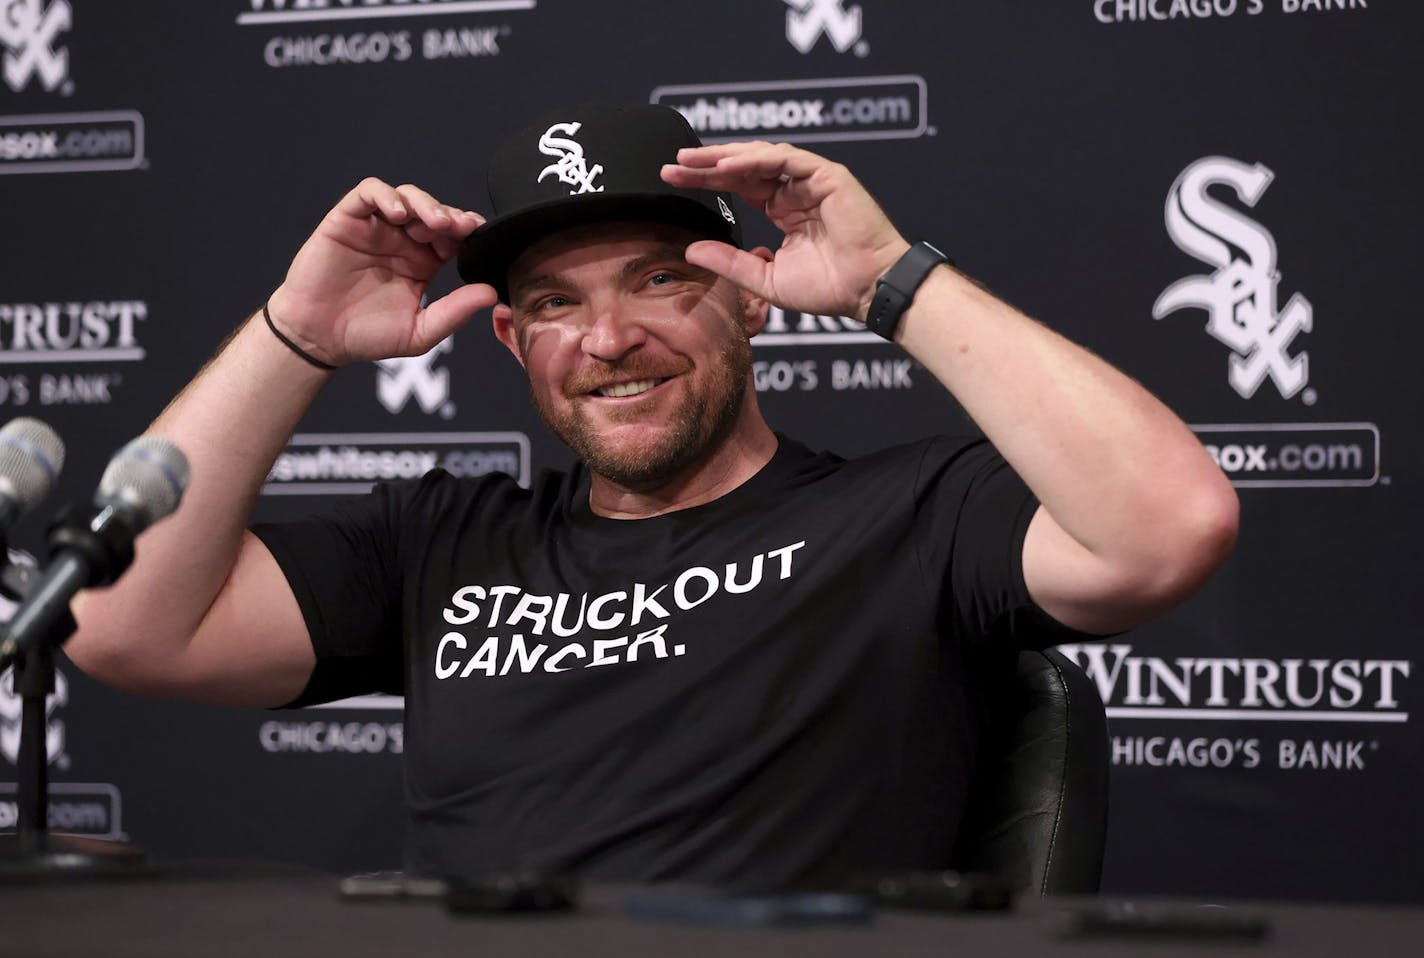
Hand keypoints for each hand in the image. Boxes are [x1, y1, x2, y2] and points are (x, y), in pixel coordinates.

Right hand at [266, 179, 497, 365]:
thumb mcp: (419, 331)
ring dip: (426, 203)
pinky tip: (398, 213)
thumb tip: (491, 294)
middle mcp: (402, 240)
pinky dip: (386, 195)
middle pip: (434, 211)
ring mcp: (375, 227)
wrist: (319, 338)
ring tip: (436, 222)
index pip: (453, 236)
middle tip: (460, 227)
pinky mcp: (347, 219)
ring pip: (406, 196)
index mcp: (424, 262)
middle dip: (451, 216)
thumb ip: (454, 312)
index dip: (467, 232)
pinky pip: (368, 193)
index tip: (480, 237)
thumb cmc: (367, 336)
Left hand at [661, 142, 908, 320]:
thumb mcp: (766, 278)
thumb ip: (730, 263)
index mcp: (784, 209)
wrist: (867, 291)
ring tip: (692, 162)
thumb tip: (690, 250)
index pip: (737, 185)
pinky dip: (755, 161)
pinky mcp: (828, 176)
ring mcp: (812, 179)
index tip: (671, 180)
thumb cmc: (829, 288)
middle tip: (672, 165)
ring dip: (725, 157)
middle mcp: (795, 189)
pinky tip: (726, 169)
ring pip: (762, 156)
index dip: (705, 181)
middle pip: (743, 166)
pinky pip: (787, 160)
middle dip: (706, 164)